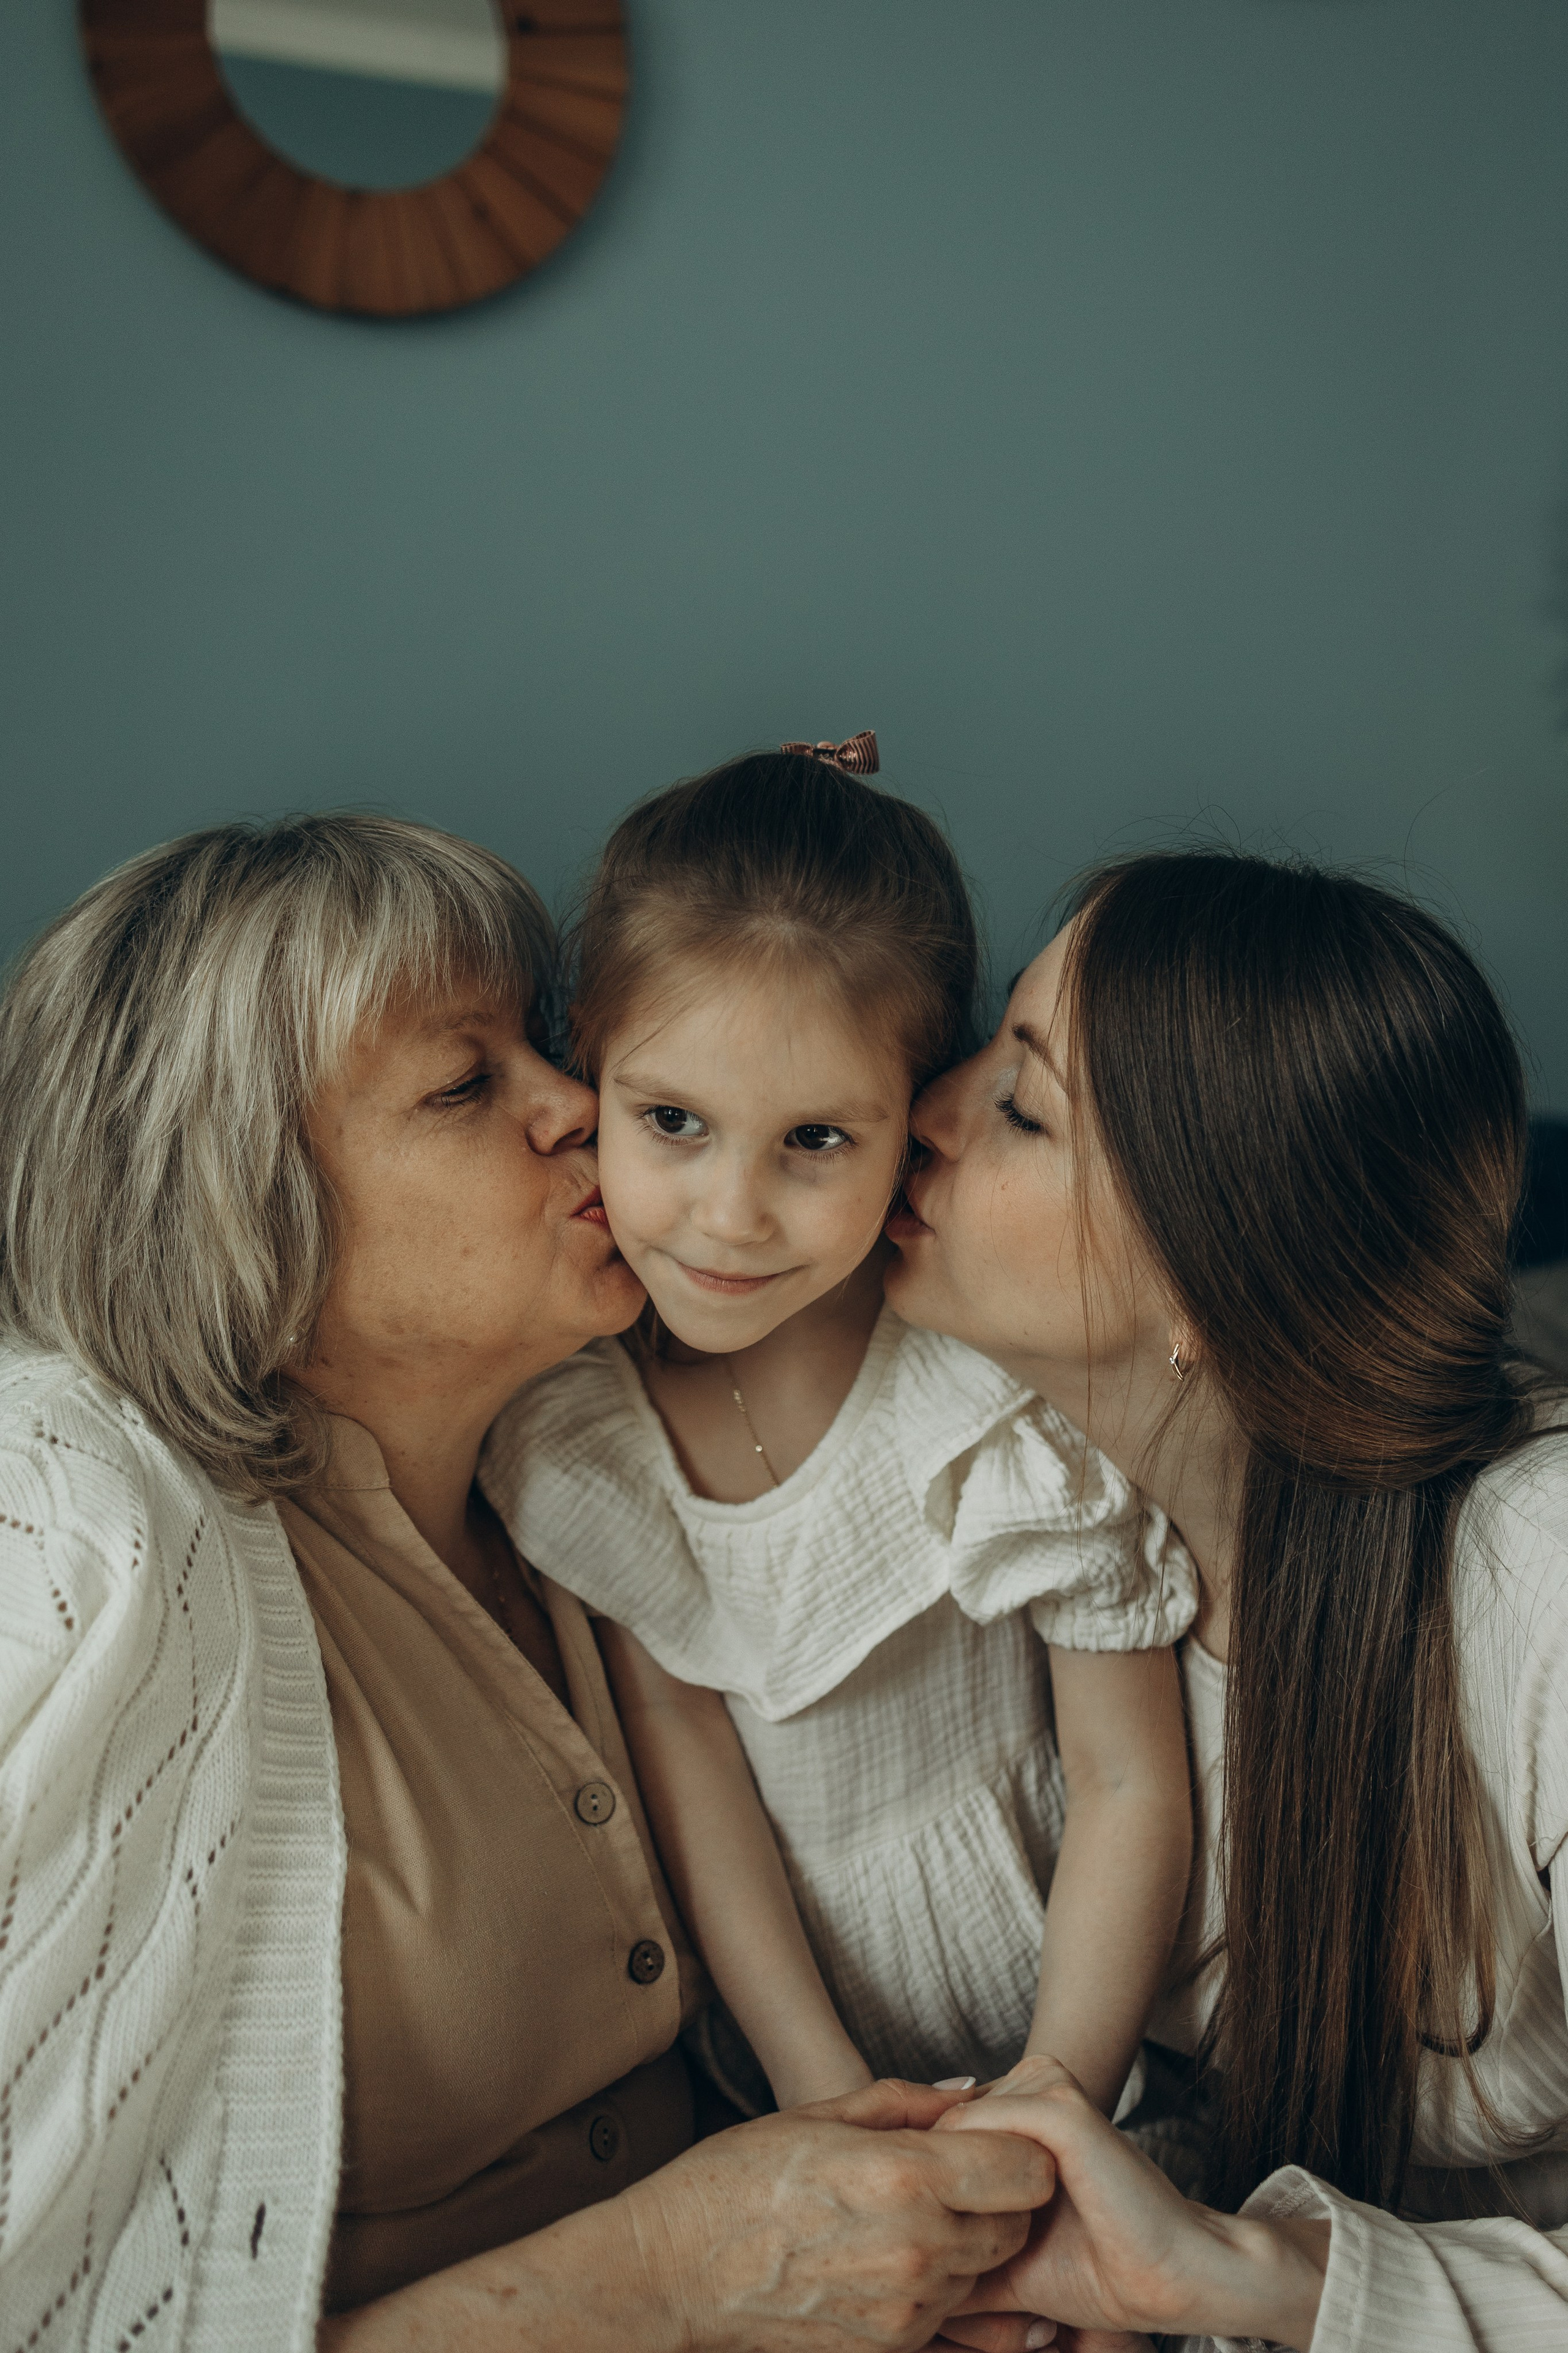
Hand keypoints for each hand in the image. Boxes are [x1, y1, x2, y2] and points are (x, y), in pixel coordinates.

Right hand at [625, 2076, 1054, 2352]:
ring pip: (986, 2275)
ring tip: (910, 2219)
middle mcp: (919, 2249)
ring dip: (969, 2247)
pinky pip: (949, 2319)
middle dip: (1001, 2199)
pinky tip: (890, 2263)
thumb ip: (904, 2102)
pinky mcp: (889, 2350)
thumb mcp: (814, 2114)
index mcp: (905, 2176)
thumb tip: (969, 2091)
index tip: (988, 2141)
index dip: (1019, 2150)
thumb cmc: (734, 2181)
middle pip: (1018, 2226)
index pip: (1028, 2170)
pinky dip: (938, 2291)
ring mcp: (906, 2309)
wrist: (674, 2274)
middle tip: (957, 2178)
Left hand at [933, 2056, 1326, 2350]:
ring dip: (943, 2186)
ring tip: (956, 2242)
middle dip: (921, 2185)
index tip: (898, 2233)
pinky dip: (968, 2181)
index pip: (936, 2125)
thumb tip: (884, 2271)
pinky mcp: (1064, 2110)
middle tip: (915, 2240)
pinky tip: (982, 2229)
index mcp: (1018, 2106)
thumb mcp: (1003, 2256)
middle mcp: (1032, 2081)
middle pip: (936, 2124)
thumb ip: (952, 2243)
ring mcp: (1048, 2089)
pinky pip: (982, 2130)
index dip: (910, 2181)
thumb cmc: (1093, 2272)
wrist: (1169, 2282)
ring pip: (952, 2130)